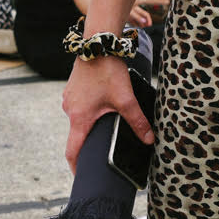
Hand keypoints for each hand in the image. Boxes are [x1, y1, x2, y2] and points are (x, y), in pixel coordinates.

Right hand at [62, 55, 150, 171]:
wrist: (97, 43)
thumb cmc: (108, 71)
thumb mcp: (126, 98)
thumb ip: (138, 121)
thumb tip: (150, 140)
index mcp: (80, 118)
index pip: (72, 151)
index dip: (76, 166)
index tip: (81, 176)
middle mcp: (70, 110)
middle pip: (76, 136)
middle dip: (87, 145)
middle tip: (100, 153)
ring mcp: (69, 99)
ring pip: (78, 120)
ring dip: (89, 126)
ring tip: (104, 129)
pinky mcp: (72, 90)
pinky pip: (78, 107)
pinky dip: (88, 113)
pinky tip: (101, 109)